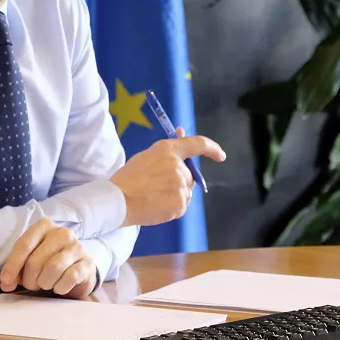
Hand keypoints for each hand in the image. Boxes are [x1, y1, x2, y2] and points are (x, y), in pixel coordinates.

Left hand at [0, 219, 97, 298]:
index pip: (24, 245)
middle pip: (36, 261)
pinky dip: (60, 287)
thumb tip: (6, 283)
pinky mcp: (87, 262)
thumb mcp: (31, 260)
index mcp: (44, 226)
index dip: (12, 266)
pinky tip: (59, 287)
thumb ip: (16, 269)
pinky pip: (69, 277)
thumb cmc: (49, 261)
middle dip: (30, 279)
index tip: (6, 282)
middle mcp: (62, 232)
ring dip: (45, 283)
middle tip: (32, 284)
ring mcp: (77, 246)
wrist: (79, 267)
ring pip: (53, 269)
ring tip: (45, 284)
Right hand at [110, 127, 225, 226]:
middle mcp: (178, 166)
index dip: (212, 148)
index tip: (220, 155)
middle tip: (157, 185)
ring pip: (185, 191)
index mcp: (167, 150)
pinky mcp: (180, 204)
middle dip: (179, 179)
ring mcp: (181, 186)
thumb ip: (167, 150)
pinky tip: (156, 205)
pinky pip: (182, 204)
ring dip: (175, 193)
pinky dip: (172, 206)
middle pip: (188, 174)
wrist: (118, 200)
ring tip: (153, 196)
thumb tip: (182, 132)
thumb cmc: (128, 177)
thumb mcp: (146, 156)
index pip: (197, 144)